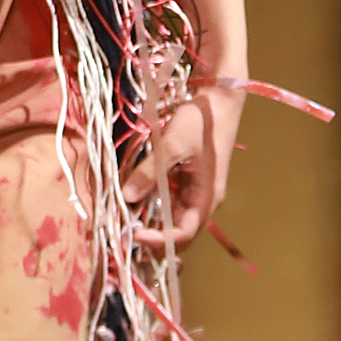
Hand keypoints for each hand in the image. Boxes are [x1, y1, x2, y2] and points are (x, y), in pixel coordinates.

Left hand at [122, 78, 243, 248]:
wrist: (216, 100)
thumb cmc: (201, 122)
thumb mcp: (173, 144)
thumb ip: (150, 172)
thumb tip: (126, 197)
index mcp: (206, 198)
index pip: (184, 234)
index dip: (159, 240)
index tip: (134, 235)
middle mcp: (201, 201)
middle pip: (177, 233)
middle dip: (152, 238)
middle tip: (124, 234)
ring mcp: (193, 192)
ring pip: (169, 218)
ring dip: (148, 222)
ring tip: (123, 221)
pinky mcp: (184, 182)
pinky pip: (166, 201)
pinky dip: (149, 205)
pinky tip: (131, 200)